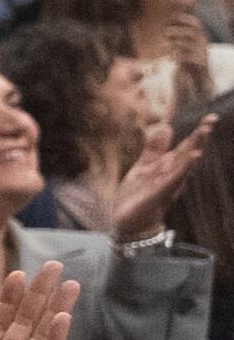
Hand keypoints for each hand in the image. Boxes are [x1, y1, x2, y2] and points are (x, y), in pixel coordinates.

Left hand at [111, 118, 206, 241]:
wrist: (126, 222)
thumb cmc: (137, 196)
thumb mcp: (143, 167)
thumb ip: (154, 149)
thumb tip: (166, 126)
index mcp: (167, 167)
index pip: (184, 147)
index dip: (196, 133)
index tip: (211, 117)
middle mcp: (172, 175)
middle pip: (187, 153)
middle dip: (199, 137)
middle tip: (212, 120)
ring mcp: (168, 184)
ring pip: (184, 164)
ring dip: (194, 148)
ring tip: (204, 132)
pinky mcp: (160, 194)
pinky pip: (174, 179)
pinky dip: (184, 168)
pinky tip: (194, 156)